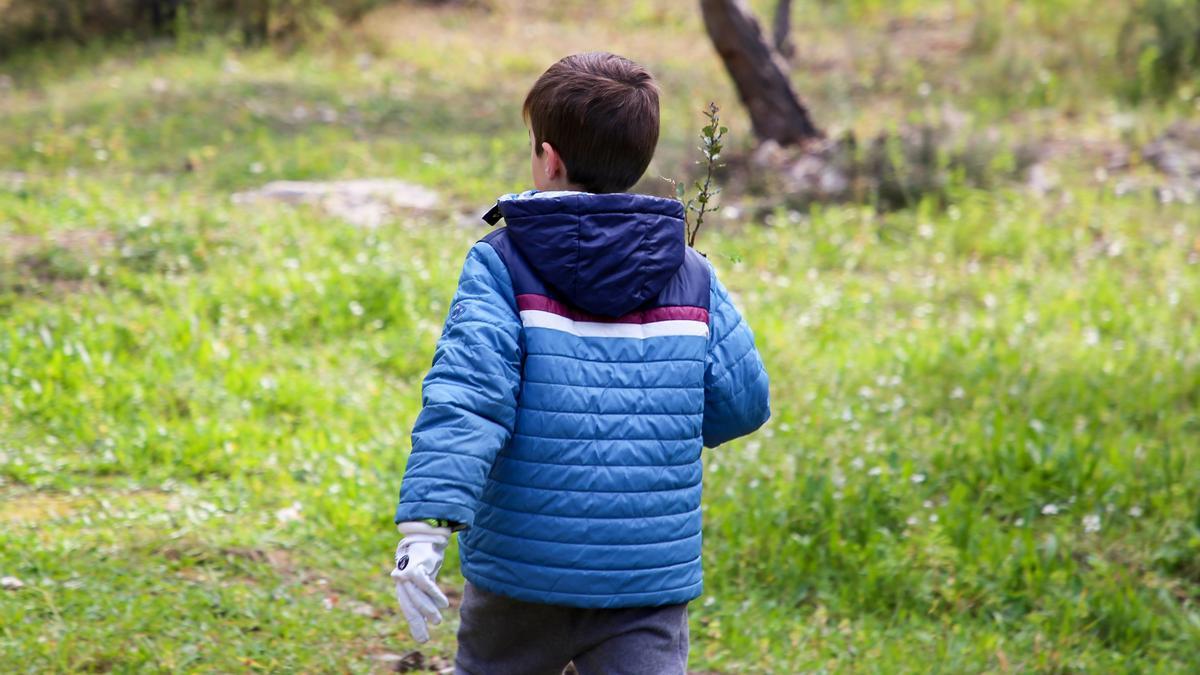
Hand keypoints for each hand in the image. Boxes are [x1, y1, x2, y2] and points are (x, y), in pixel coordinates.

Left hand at [391, 521, 451, 642]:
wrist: (425, 535)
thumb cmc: (426, 559)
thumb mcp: (426, 579)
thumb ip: (425, 595)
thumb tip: (430, 616)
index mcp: (404, 586)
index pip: (409, 608)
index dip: (416, 624)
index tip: (422, 638)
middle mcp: (402, 582)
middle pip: (409, 606)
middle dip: (417, 624)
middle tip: (424, 639)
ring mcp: (407, 574)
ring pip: (416, 597)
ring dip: (428, 610)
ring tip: (437, 622)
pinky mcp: (415, 567)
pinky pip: (425, 584)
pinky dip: (434, 594)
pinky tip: (443, 604)